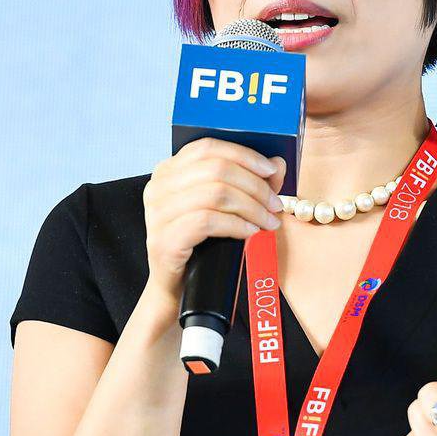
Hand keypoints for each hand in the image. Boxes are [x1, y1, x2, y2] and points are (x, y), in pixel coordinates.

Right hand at [142, 137, 285, 295]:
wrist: (177, 288)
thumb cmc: (201, 245)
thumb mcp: (226, 209)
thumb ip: (250, 183)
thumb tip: (279, 163)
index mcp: (168, 171)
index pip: (207, 147)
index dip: (243, 155)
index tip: (272, 170)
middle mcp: (157, 187)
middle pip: (215, 169)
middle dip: (254, 185)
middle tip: (275, 204)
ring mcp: (157, 214)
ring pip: (215, 194)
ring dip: (251, 207)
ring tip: (269, 221)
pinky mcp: (164, 240)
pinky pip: (207, 221)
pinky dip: (236, 224)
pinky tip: (251, 232)